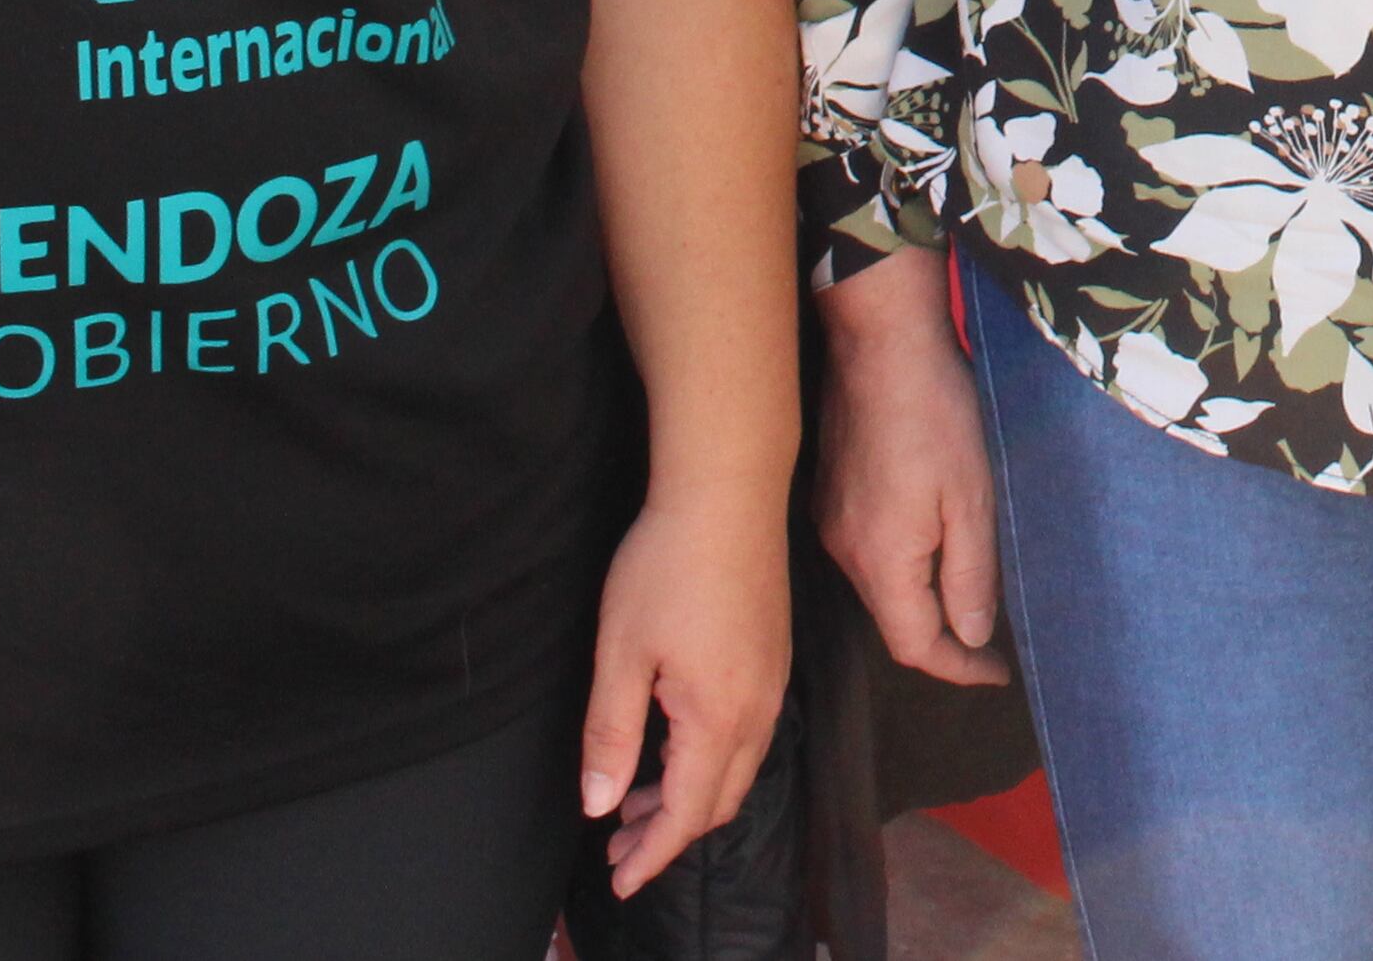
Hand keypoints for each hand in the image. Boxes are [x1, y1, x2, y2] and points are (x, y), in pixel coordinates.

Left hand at [580, 486, 791, 896]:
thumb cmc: (666, 566)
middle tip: (616, 845)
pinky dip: (710, 761)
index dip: (653, 855)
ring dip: (690, 797)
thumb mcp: (621, 653)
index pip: (688, 814)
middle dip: (669, 834)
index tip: (620, 881)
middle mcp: (758, 711)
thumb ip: (612, 735)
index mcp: (718, 718)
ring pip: (738, 770)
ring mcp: (772, 683)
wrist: (728, 491)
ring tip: (635, 801)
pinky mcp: (773, 657)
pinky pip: (749, 736)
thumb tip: (600, 803)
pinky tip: (673, 744)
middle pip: (720, 802)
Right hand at [815, 251, 1007, 685]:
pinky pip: (868, 550)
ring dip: (923, 594)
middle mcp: (846, 551)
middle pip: (895, 618)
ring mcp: (831, 520)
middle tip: (993, 638)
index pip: (915, 645)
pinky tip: (931, 536)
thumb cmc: (934, 414)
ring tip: (969, 586)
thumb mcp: (972, 499)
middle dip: (944, 635)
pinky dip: (903, 560)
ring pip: (881, 584)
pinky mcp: (830, 493)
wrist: (880, 342)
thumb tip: (970, 637)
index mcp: (882, 560)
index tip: (999, 672)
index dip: (959, 668)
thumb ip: (970, 575)